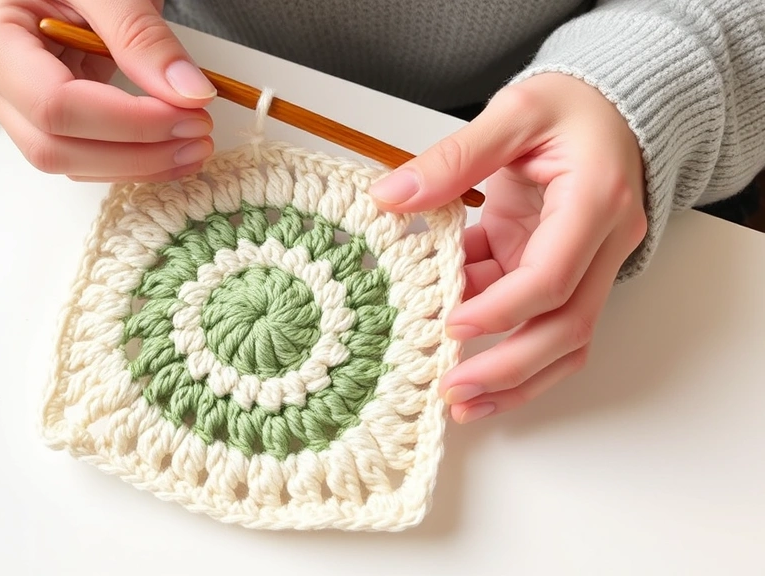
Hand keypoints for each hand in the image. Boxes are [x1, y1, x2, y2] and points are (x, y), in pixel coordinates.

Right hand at [0, 0, 216, 181]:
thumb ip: (140, 34)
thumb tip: (189, 93)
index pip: (55, 105)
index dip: (127, 121)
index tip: (188, 113)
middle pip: (56, 147)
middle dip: (136, 154)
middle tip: (199, 136)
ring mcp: (13, 104)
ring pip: (70, 162)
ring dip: (138, 165)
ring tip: (194, 146)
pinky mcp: (43, 116)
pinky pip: (82, 152)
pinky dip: (130, 158)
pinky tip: (171, 148)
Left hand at [369, 73, 648, 423]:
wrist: (608, 107)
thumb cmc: (573, 104)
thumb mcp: (513, 113)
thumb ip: (454, 157)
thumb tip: (392, 196)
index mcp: (596, 202)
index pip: (554, 276)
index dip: (503, 309)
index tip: (453, 325)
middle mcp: (600, 244)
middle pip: (568, 327)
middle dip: (511, 368)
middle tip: (454, 390)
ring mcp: (582, 263)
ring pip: (560, 338)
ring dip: (513, 376)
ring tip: (459, 401)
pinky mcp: (556, 267)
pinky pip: (534, 317)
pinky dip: (498, 340)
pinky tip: (457, 356)